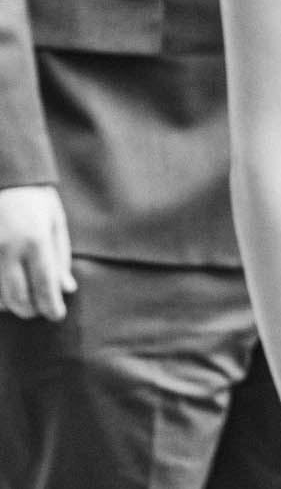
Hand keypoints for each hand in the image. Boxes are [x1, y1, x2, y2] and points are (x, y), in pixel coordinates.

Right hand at [0, 185, 75, 321]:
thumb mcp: (55, 223)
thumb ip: (60, 258)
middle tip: (37, 309)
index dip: (51, 308)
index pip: (45, 288)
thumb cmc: (33, 198)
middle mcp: (7, 249)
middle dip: (30, 310)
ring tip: (19, 299)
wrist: (2, 174)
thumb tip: (67, 289)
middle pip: (18, 298)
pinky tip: (2, 291)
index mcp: (35, 242)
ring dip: (8, 303)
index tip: (55, 315)